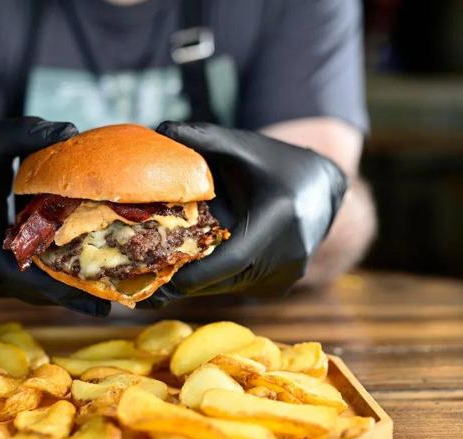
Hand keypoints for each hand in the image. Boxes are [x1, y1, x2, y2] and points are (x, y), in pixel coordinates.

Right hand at [0, 117, 109, 315]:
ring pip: (22, 295)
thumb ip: (27, 133)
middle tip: (110, 303)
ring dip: (58, 296)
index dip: (55, 287)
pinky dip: (44, 288)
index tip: (93, 297)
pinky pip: (16, 290)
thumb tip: (71, 131)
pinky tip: (74, 285)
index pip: (16, 271)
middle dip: (67, 298)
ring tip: (100, 297)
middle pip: (26, 291)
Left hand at [142, 121, 346, 306]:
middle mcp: (288, 254)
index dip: (196, 274)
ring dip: (195, 282)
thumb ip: (204, 137)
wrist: (321, 188)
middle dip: (183, 281)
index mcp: (279, 218)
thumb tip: (161, 128)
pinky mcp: (280, 285)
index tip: (161, 280)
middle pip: (224, 279)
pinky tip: (187, 269)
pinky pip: (238, 286)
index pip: (233, 259)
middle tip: (142, 282)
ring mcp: (286, 275)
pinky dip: (212, 279)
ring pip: (228, 287)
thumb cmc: (277, 164)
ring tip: (155, 277)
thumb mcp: (243, 146)